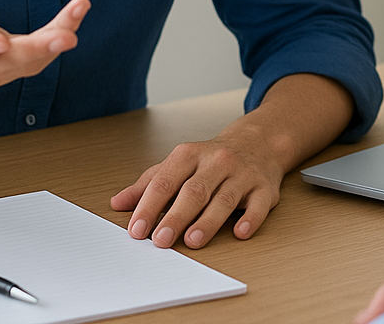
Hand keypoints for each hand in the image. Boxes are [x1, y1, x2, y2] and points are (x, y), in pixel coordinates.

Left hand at [109, 126, 287, 249]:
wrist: (258, 143)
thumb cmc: (211, 160)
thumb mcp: (178, 164)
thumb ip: (148, 184)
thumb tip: (118, 204)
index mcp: (189, 155)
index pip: (165, 181)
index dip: (149, 206)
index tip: (136, 229)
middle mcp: (216, 161)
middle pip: (194, 191)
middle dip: (176, 216)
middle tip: (161, 240)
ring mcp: (242, 174)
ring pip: (224, 198)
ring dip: (208, 221)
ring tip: (193, 240)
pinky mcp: (264, 188)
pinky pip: (258, 203)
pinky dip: (251, 218)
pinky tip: (241, 232)